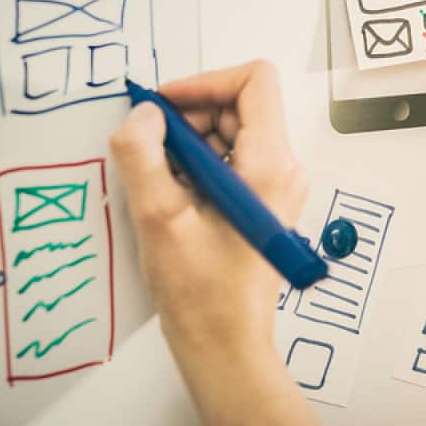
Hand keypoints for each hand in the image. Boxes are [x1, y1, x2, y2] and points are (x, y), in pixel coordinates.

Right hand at [109, 60, 307, 352]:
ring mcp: (274, 186)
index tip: (160, 107)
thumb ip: (143, 155)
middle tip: (146, 149)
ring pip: (229, 134)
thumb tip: (142, 114)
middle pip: (238, 106)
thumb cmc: (201, 293)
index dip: (203, 82)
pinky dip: (194, 166)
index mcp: (270, 164)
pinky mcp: (260, 203)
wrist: (225, 345)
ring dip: (186, 144)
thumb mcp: (158, 218)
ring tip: (156, 180)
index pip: (254, 81)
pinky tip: (169, 198)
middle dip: (187, 117)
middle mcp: (282, 169)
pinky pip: (227, 162)